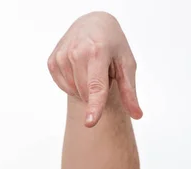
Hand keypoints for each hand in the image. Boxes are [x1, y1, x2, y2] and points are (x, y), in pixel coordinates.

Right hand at [47, 12, 142, 126]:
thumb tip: (137, 115)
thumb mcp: (126, 64)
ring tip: (90, 68)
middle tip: (101, 71)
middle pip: (86, 94)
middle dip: (96, 91)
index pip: (96, 86)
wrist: (93, 23)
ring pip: (74, 92)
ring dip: (84, 87)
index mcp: (98, 51)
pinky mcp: (53, 61)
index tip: (90, 123)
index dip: (95, 106)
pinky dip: (73, 84)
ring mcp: (62, 56)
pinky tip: (78, 69)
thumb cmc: (112, 46)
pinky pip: (64, 87)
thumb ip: (129, 92)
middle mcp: (77, 51)